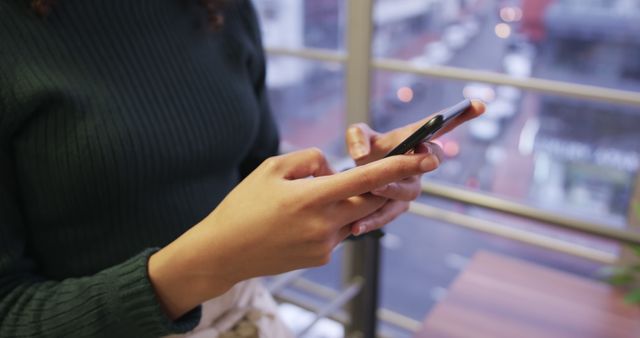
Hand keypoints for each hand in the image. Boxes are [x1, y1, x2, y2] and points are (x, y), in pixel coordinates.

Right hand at [148, 147, 439, 318]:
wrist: (225, 252)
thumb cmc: (244, 205)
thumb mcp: (272, 168)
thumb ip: (311, 160)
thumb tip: (335, 167)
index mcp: (312, 197)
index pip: (367, 179)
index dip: (400, 166)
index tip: (425, 157)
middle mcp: (324, 224)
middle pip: (371, 200)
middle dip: (381, 185)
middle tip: (382, 171)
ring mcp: (325, 245)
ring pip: (355, 216)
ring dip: (349, 202)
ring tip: (310, 200)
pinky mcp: (321, 258)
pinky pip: (340, 232)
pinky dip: (333, 219)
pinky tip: (302, 220)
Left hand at [345, 100, 484, 234]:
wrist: (353, 179)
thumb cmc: (364, 150)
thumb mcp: (358, 136)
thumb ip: (357, 136)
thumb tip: (361, 154)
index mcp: (414, 140)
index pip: (442, 126)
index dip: (462, 115)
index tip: (479, 105)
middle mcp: (418, 164)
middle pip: (431, 161)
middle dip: (425, 159)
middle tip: (416, 154)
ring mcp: (410, 187)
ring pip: (410, 191)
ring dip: (393, 190)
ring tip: (373, 190)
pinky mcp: (395, 208)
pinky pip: (388, 215)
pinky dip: (373, 220)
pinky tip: (357, 227)